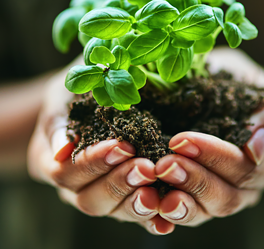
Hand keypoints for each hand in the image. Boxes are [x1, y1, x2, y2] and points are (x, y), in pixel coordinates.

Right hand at [27, 59, 173, 234]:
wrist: (90, 101)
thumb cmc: (75, 95)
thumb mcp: (61, 97)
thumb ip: (58, 120)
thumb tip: (63, 151)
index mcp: (50, 162)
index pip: (65, 173)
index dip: (93, 163)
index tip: (121, 146)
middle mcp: (73, 186)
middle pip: (89, 199)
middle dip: (119, 183)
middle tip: (146, 167)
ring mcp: (98, 194)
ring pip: (114, 210)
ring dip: (136, 200)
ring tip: (158, 185)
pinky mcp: (123, 197)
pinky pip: (136, 213)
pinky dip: (151, 216)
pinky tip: (166, 214)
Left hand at [154, 47, 263, 226]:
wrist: (224, 89)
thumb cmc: (240, 85)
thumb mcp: (259, 89)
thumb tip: (255, 150)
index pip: (243, 169)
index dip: (214, 157)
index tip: (181, 140)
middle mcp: (247, 188)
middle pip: (224, 197)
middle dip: (192, 179)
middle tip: (164, 163)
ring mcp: (219, 196)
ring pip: (201, 211)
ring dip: (176, 200)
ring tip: (151, 183)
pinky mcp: (194, 198)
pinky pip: (180, 213)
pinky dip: (162, 214)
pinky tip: (147, 203)